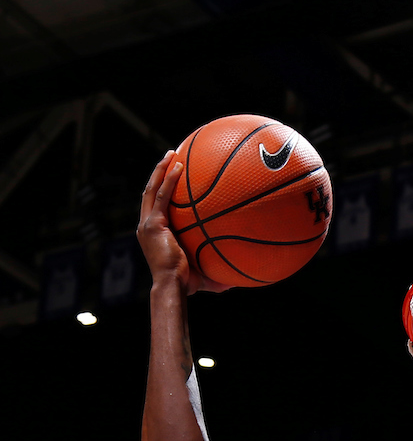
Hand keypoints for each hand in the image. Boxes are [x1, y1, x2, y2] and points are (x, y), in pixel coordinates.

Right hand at [137, 153, 228, 293]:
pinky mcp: (152, 224)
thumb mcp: (202, 273)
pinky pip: (162, 196)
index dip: (162, 190)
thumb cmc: (186, 285)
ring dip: (161, 170)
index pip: (156, 206)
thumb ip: (217, 271)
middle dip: (159, 173)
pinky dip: (169, 180)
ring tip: (171, 153)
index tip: (173, 176)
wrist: (172, 287)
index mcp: (153, 234)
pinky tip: (178, 167)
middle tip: (170, 157)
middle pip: (150, 192)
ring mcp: (147, 224)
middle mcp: (146, 226)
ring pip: (152, 189)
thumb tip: (238, 280)